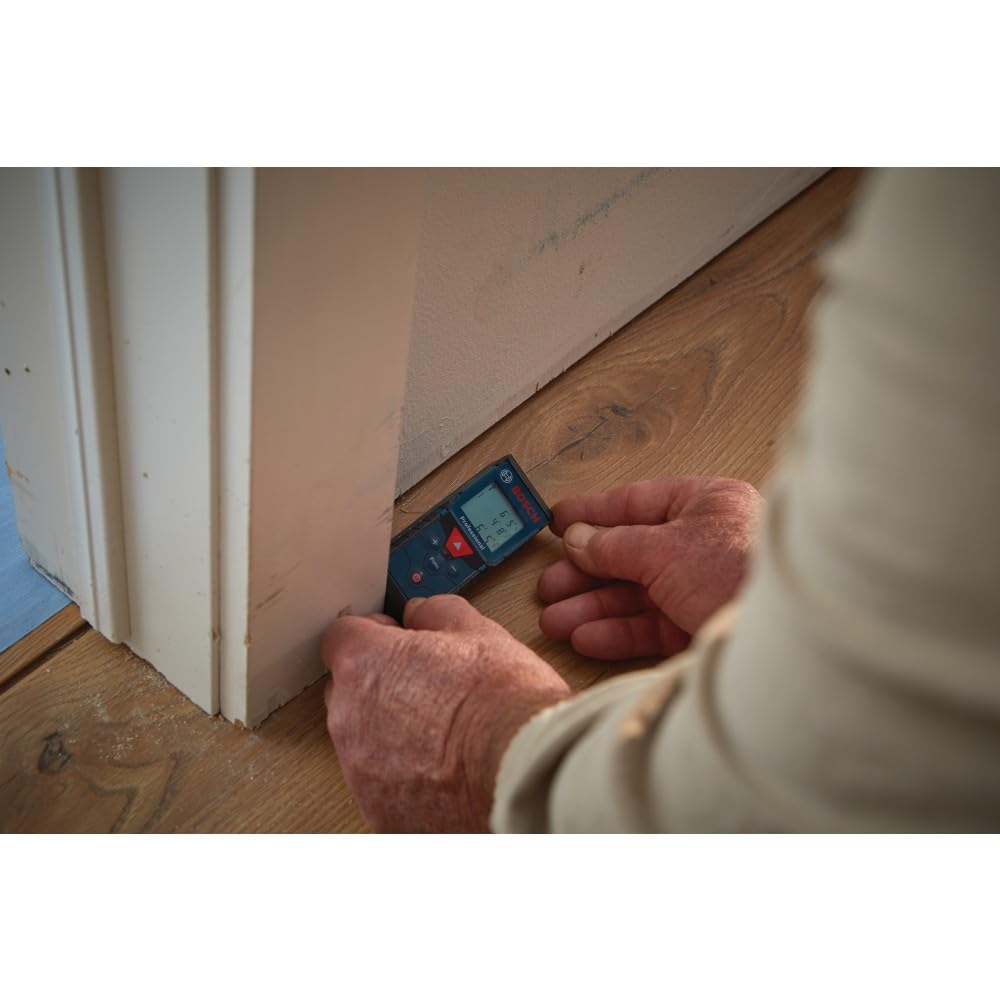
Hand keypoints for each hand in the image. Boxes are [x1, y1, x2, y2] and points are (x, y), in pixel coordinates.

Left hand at [322, 595, 569, 832]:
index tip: (396, 639)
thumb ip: (438, 614)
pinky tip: (445, 774)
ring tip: (442, 736)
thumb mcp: (479, 632)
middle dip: (377, 684)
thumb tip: (423, 615)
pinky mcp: (380, 813)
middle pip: (346, 690)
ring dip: (389, 734)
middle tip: (425, 686)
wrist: (524, 771)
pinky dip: (403, 780)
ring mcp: (360, 772)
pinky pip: (381, 787)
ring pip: (362, 743)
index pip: (342, 636)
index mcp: (366, 664)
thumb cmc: (503, 701)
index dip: (372, 634)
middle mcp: (350, 718)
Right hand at [538, 477, 761, 659]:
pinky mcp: (702, 628)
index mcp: (706, 505)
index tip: (556, 521)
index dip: (592, 513)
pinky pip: (649, 627)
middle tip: (550, 583)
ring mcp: (704, 588)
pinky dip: (615, 632)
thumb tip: (578, 539)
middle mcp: (706, 544)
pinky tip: (585, 636)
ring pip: (636, 595)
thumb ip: (616, 544)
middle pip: (631, 554)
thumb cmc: (744, 575)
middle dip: (585, 572)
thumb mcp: (667, 548)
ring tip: (554, 618)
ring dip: (592, 607)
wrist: (787, 644)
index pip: (637, 503)